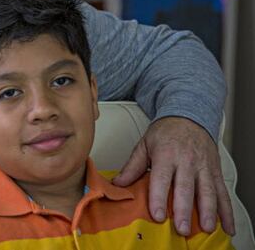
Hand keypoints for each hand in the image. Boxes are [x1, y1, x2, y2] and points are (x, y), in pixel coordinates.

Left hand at [113, 116, 234, 236]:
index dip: (159, 197)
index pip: (161, 179)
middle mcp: (186, 161)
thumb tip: (118, 184)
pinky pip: (223, 192)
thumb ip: (133, 166)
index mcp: (166, 154)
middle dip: (184, 210)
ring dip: (209, 211)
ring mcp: (204, 167)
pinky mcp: (216, 171)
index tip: (157, 215)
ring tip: (207, 228)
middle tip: (182, 228)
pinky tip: (228, 225)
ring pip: (208, 191)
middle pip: (186, 188)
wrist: (188, 117)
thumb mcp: (144, 145)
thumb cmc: (165, 133)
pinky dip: (227, 210)